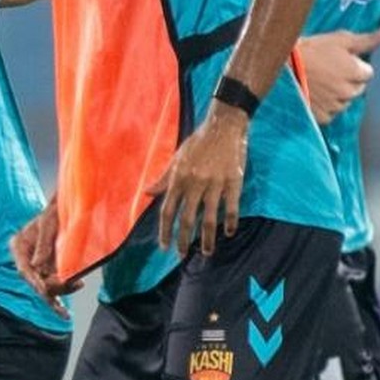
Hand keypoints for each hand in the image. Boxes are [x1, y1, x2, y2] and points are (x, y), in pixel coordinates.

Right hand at [10, 199, 77, 317]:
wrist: (68, 208)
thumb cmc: (55, 212)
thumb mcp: (48, 223)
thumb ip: (43, 244)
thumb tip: (37, 267)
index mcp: (19, 246)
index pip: (23, 269)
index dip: (33, 281)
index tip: (42, 289)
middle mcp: (27, 259)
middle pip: (35, 281)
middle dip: (50, 288)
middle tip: (67, 288)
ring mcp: (39, 266)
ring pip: (46, 286)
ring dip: (61, 290)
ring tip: (77, 283)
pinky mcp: (50, 270)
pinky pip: (54, 287)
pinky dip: (62, 294)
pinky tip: (69, 304)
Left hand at [150, 107, 247, 255]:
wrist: (224, 124)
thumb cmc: (199, 141)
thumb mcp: (177, 158)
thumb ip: (163, 178)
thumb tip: (146, 193)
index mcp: (179, 178)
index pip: (168, 210)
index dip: (165, 230)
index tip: (164, 246)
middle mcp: (195, 183)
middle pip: (187, 218)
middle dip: (183, 240)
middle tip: (182, 255)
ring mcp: (215, 183)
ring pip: (209, 217)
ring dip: (207, 238)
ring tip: (206, 252)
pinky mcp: (233, 182)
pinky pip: (232, 207)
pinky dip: (230, 221)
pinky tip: (229, 233)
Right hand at [296, 29, 379, 122]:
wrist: (282, 66)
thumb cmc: (311, 49)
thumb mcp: (339, 39)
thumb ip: (365, 40)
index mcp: (355, 72)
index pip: (368, 73)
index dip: (356, 66)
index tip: (341, 62)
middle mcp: (348, 92)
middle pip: (358, 89)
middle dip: (349, 81)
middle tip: (330, 71)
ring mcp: (335, 106)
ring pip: (345, 102)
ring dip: (338, 94)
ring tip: (321, 82)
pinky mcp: (322, 116)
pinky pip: (331, 113)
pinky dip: (326, 106)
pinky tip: (316, 94)